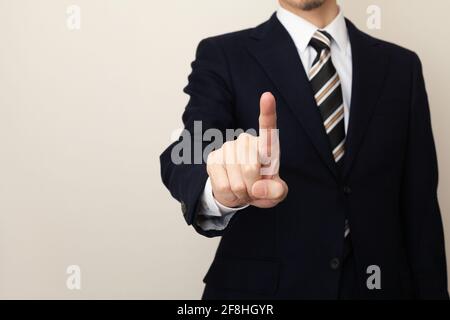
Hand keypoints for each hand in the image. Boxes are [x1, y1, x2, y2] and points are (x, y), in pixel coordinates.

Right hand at [206, 92, 287, 208]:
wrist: (238, 193)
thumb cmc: (261, 188)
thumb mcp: (276, 193)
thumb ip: (276, 191)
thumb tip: (258, 188)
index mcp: (266, 145)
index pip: (267, 127)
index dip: (267, 112)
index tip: (267, 96)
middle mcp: (246, 141)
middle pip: (251, 168)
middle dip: (254, 186)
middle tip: (254, 188)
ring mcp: (228, 148)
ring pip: (237, 180)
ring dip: (242, 192)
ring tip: (243, 189)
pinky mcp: (213, 159)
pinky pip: (223, 185)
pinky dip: (230, 195)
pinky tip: (231, 189)